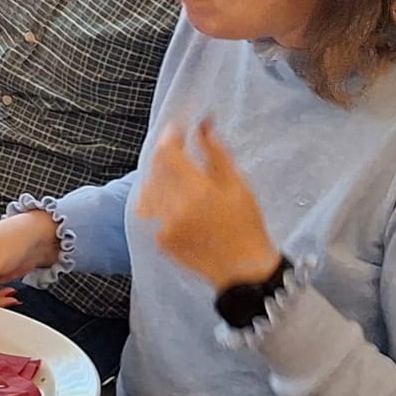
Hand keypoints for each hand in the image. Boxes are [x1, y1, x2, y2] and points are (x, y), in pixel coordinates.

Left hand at [134, 119, 280, 289]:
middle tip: (179, 148)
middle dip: (166, 154)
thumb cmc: (246, 225)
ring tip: (179, 176)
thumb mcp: (238, 185)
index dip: (170, 135)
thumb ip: (217, 153)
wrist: (243, 270)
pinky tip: (175, 199)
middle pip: (156, 168)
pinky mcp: (159, 239)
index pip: (169, 153)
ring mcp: (163, 226)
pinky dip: (157, 198)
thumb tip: (203, 126)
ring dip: (159, 175)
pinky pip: (150, 209)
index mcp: (198, 192)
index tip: (177, 127)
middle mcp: (175, 208)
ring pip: (148, 187)